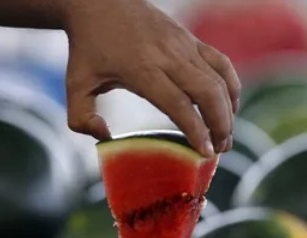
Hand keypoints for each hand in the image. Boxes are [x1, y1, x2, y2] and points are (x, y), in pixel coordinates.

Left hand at [62, 0, 239, 156]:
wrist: (98, 3)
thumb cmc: (87, 48)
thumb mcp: (74, 85)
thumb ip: (81, 119)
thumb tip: (106, 137)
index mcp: (142, 69)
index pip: (179, 104)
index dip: (196, 130)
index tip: (205, 153)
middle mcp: (169, 56)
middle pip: (208, 93)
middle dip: (221, 125)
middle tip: (220, 151)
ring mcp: (184, 45)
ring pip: (219, 80)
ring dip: (228, 110)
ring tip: (226, 136)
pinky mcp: (191, 39)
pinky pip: (222, 63)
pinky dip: (232, 86)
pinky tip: (230, 107)